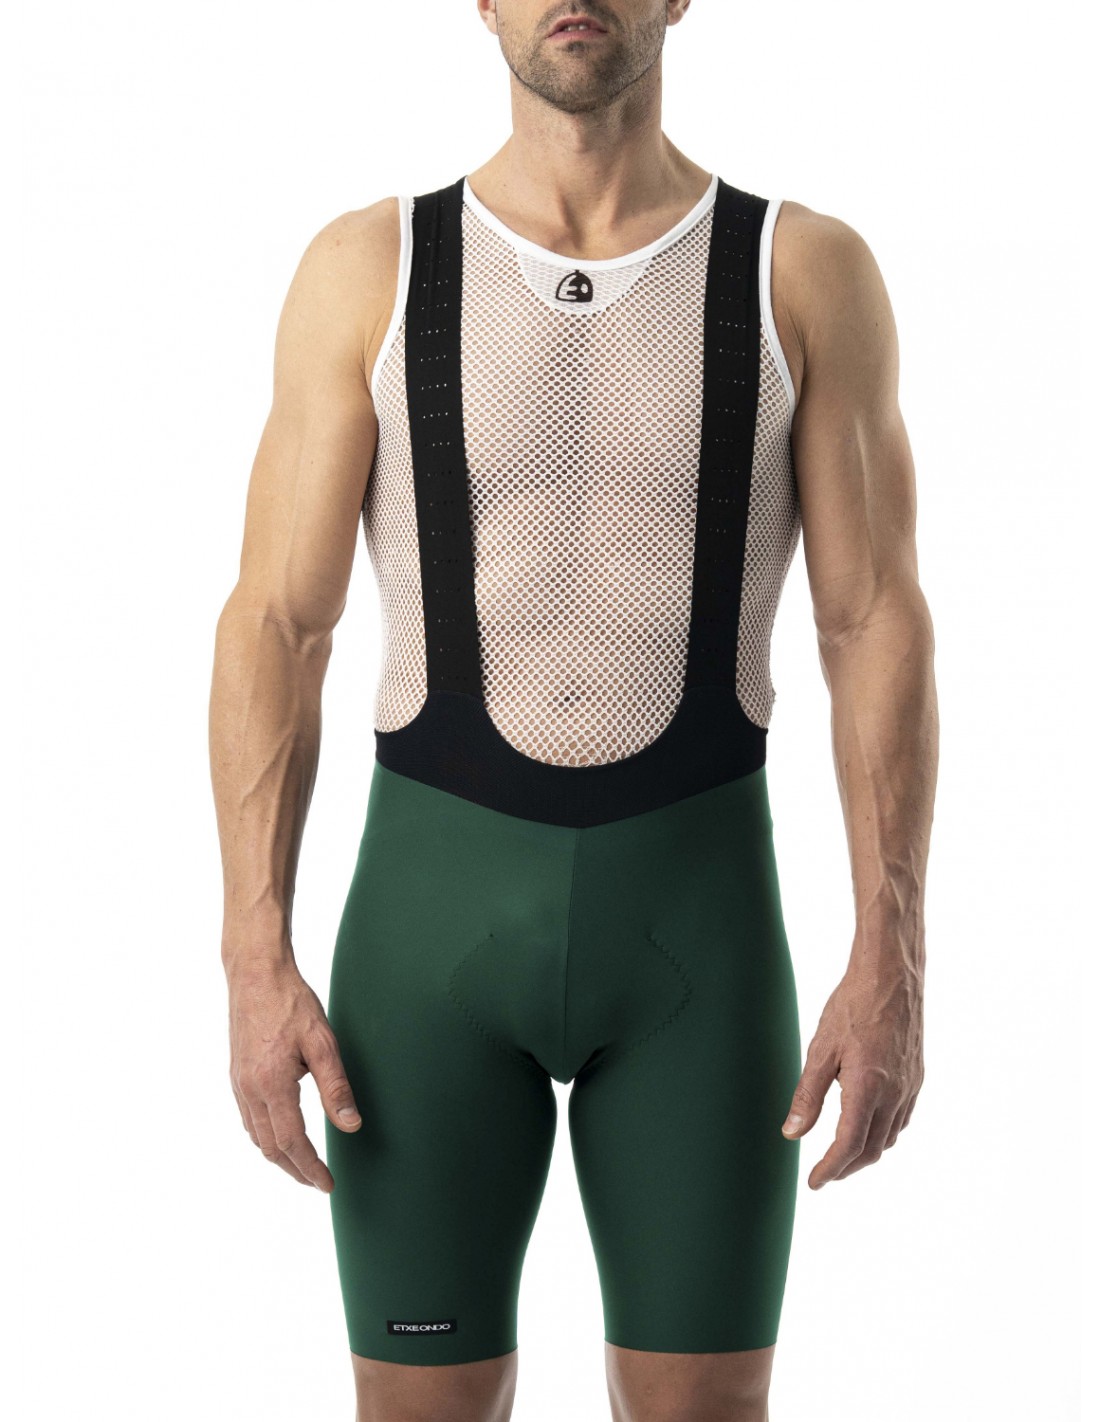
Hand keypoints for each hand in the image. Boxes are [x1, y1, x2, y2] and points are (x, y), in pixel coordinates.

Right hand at [227, 957, 360, 1190]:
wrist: (255, 973)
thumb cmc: (291, 1003)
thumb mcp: (322, 1042)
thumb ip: (335, 1087)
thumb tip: (350, 1125)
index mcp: (271, 1085)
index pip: (292, 1143)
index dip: (310, 1168)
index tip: (327, 1184)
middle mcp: (249, 1090)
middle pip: (270, 1147)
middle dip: (295, 1170)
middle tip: (317, 1181)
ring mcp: (238, 1083)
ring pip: (256, 1136)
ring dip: (278, 1156)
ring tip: (302, 1164)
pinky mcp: (236, 1074)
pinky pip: (248, 1118)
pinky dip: (264, 1136)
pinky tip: (279, 1133)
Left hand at [781, 955, 923, 1186]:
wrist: (891, 975)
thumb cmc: (852, 1005)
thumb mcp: (820, 1049)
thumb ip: (808, 1096)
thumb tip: (793, 1134)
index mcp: (867, 1088)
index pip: (848, 1146)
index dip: (830, 1170)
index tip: (814, 1182)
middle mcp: (894, 1094)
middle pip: (871, 1149)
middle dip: (847, 1168)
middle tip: (824, 1174)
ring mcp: (911, 1087)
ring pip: (890, 1138)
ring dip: (866, 1153)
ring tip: (842, 1155)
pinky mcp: (918, 1077)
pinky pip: (902, 1119)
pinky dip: (883, 1134)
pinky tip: (868, 1126)